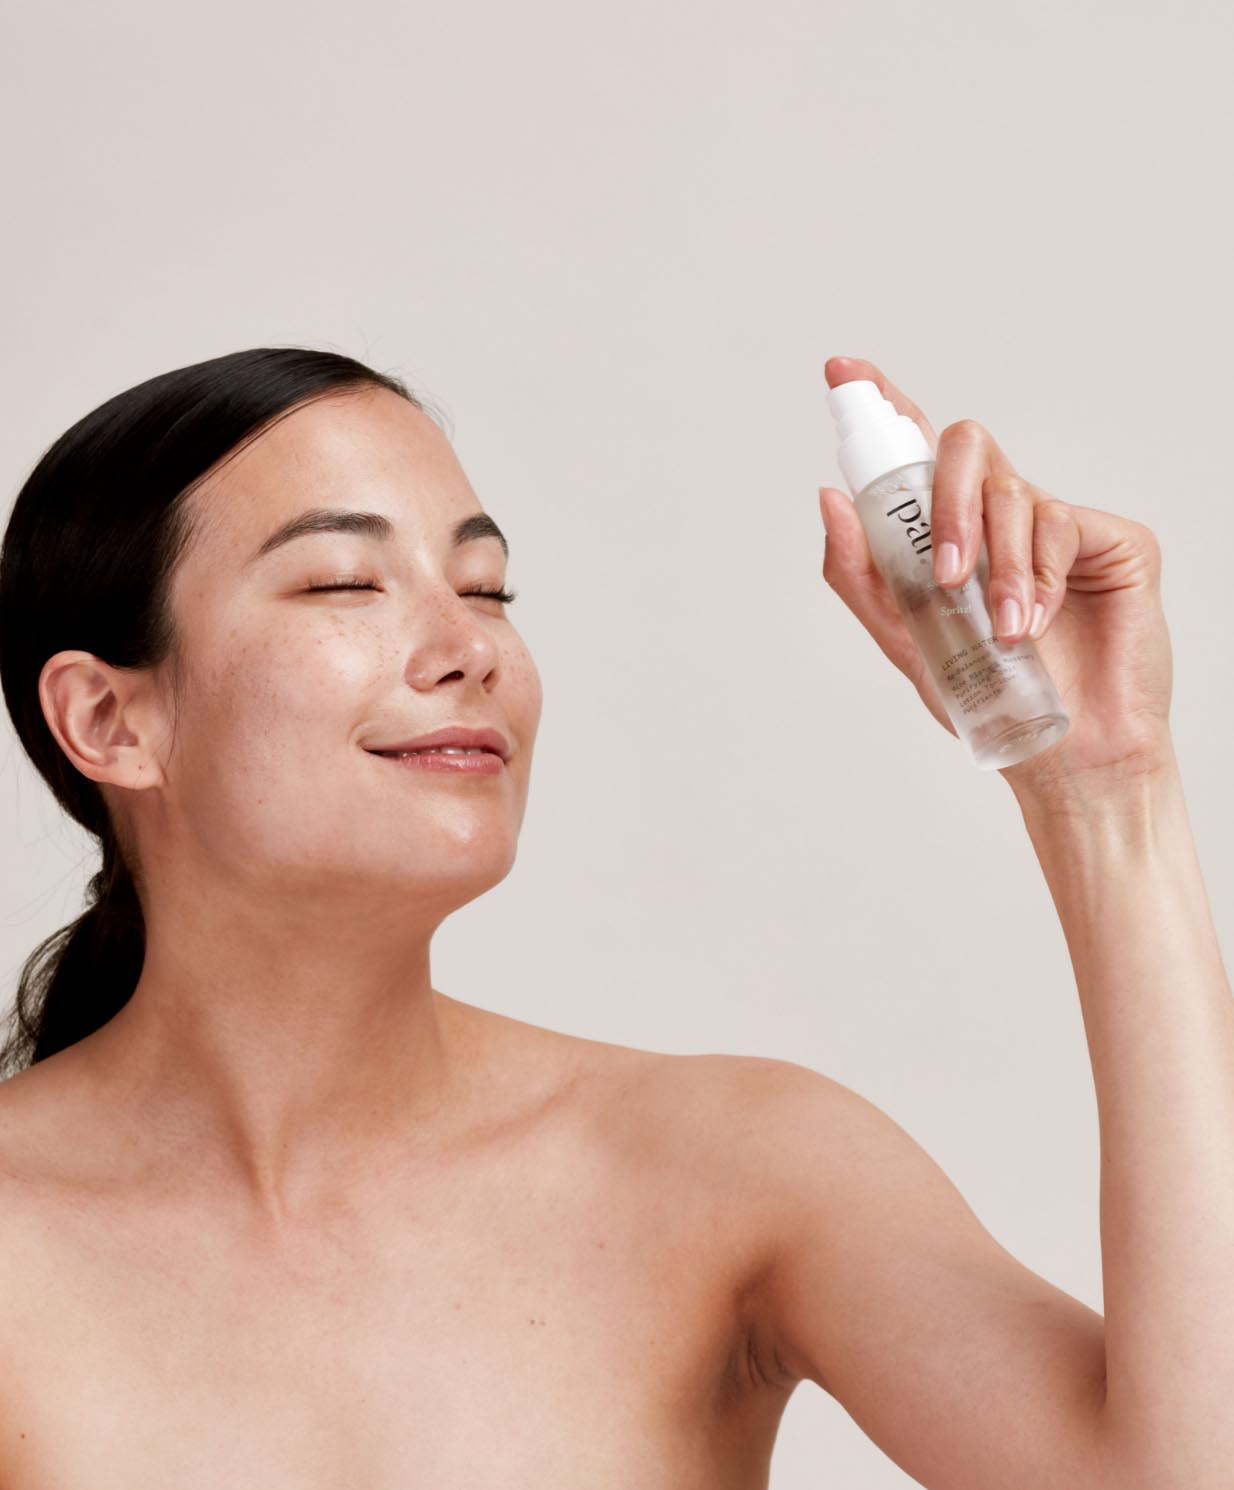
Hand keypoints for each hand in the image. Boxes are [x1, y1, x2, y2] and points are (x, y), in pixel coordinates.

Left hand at [818, 356, 1175, 803]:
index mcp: (950, 532)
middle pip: (964, 449)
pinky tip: (1038, 623)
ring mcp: (1058, 523)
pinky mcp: (1111, 539)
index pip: (915, 453)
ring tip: (1005, 630)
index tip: (844, 372)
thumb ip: (863, 574)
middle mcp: (1001, 516)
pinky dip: (1041, 577)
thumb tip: (828, 498)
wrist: (1064, 752)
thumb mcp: (907, 641)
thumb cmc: (988, 698)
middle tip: (947, 574)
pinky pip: (1063, 523)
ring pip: (1013, 492)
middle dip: (946, 505)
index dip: (884, 403)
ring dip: (1000, 567)